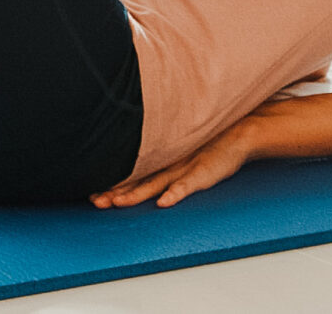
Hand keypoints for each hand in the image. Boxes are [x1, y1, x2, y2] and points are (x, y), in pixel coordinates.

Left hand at [90, 121, 254, 208]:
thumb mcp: (185, 147)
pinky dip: (176, 193)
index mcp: (163, 160)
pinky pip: (188, 184)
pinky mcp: (203, 172)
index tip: (91, 194)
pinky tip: (164, 202)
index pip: (133, 174)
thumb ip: (167, 156)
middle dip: (116, 191)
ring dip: (137, 194)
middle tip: (95, 202)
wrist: (240, 130)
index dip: (113, 183)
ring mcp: (185, 167)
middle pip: (138, 180)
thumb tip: (147, 168)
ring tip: (118, 202)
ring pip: (155, 183)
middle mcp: (169, 164)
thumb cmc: (211, 140)